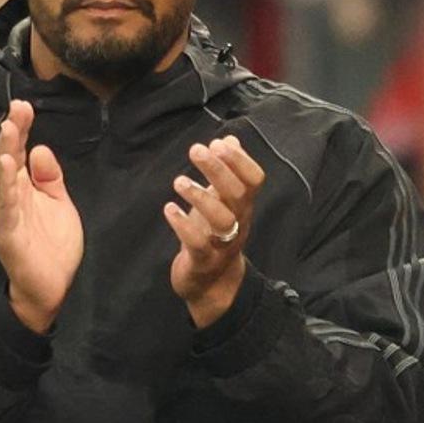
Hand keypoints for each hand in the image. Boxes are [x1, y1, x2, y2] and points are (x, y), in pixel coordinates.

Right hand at [0, 100, 82, 332]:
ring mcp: (6, 214)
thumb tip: (40, 148)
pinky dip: (5, 186)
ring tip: (8, 131)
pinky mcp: (7, 233)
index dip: (20, 128)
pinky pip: (5, 207)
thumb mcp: (58, 203)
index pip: (18, 151)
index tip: (25, 106)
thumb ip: (49, 177)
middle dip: (11, 133)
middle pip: (6, 158)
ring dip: (4, 154)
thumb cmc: (52, 246)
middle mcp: (9, 197)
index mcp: (22, 187)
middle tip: (17, 109)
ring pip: (1, 179)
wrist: (52, 289)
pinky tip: (7, 168)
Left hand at [164, 135, 264, 327]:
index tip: (219, 143)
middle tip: (196, 150)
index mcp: (243, 206)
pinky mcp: (203, 260)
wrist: (212, 284)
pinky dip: (183, 225)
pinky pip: (198, 243)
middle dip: (218, 169)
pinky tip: (169, 208)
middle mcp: (239, 223)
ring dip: (201, 196)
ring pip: (222, 219)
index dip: (241, 160)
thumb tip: (229, 139)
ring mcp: (223, 243)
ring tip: (179, 181)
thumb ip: (227, 171)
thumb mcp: (222, 201)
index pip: (254, 180)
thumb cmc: (214, 234)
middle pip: (237, 194)